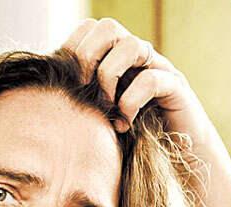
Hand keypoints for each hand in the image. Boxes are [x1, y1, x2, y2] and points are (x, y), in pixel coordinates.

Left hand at [61, 18, 211, 145]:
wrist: (182, 156)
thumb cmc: (138, 139)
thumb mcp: (103, 116)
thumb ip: (83, 99)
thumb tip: (48, 92)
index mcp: (118, 57)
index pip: (90, 29)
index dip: (73, 49)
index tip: (68, 84)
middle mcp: (139, 57)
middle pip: (108, 27)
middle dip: (88, 57)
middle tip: (83, 89)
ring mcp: (160, 68)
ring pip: (130, 46)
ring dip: (110, 77)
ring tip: (107, 107)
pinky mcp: (176, 88)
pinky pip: (151, 80)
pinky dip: (131, 102)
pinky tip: (124, 124)